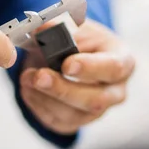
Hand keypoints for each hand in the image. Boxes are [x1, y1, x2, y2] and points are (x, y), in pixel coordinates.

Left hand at [19, 19, 134, 134]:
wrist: (66, 56)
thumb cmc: (77, 40)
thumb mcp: (72, 26)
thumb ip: (58, 26)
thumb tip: (42, 28)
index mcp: (122, 61)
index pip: (114, 68)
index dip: (90, 68)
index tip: (66, 64)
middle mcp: (115, 91)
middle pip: (96, 100)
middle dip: (63, 89)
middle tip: (38, 76)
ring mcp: (97, 111)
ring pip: (73, 115)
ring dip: (45, 98)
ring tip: (26, 78)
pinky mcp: (76, 122)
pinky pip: (58, 122)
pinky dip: (39, 106)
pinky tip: (29, 89)